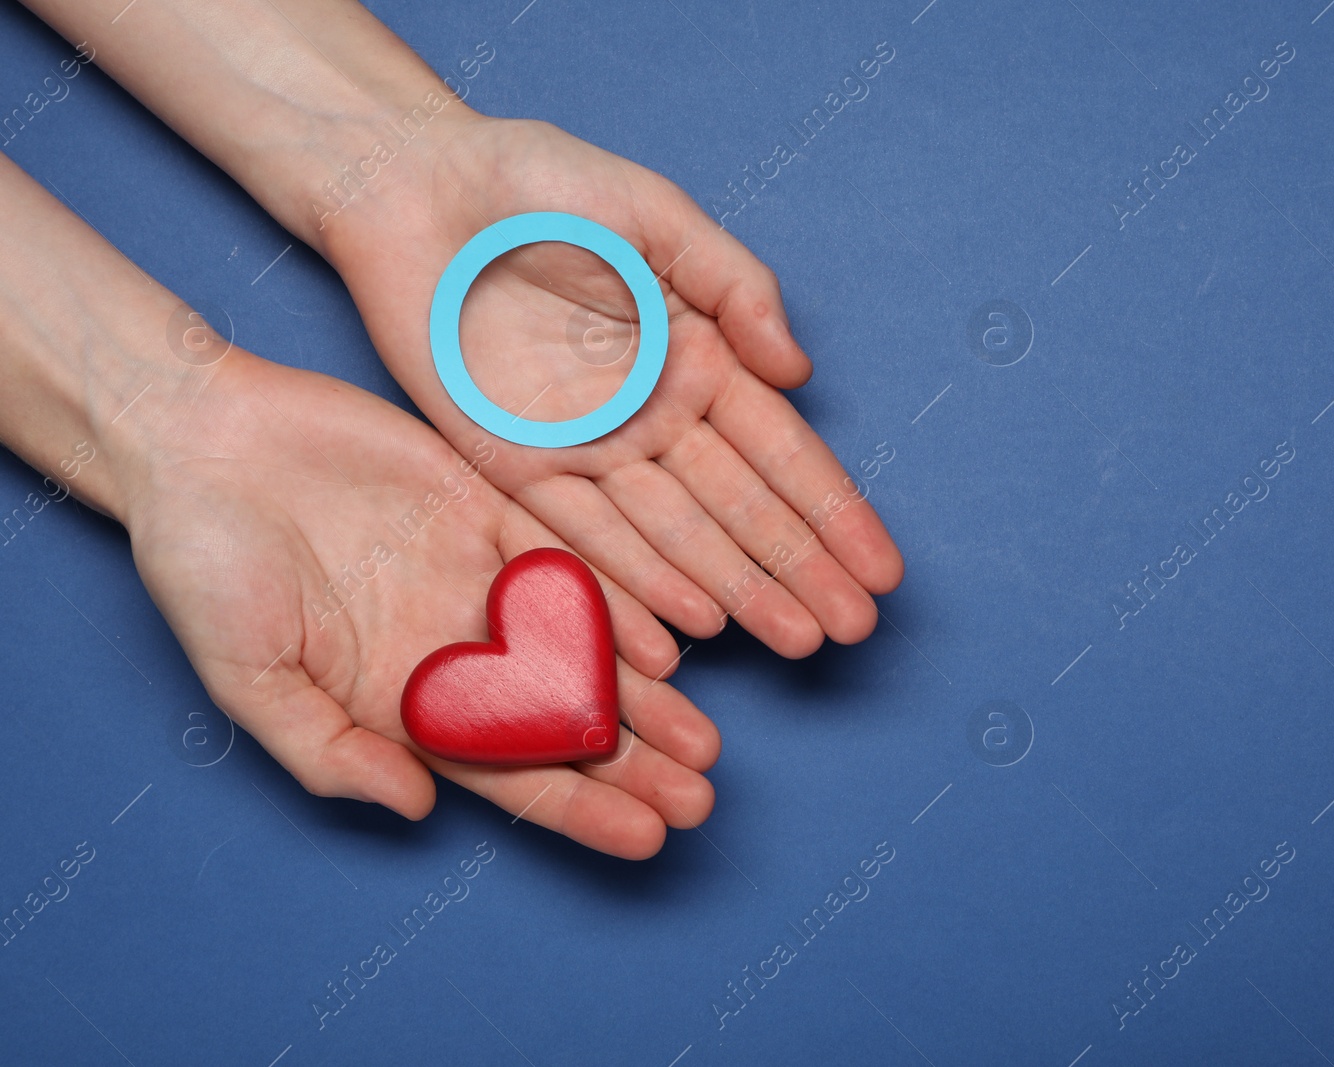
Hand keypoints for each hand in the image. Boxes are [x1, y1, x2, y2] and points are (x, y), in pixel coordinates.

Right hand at [124, 349, 716, 858]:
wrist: (200, 440)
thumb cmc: (205, 567)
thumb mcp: (247, 677)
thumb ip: (326, 749)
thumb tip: (418, 809)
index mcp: (400, 697)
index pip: (506, 770)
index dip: (577, 808)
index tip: (647, 839)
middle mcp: (452, 645)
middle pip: (561, 718)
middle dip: (634, 763)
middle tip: (702, 798)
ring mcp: (476, 578)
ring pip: (580, 647)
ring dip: (644, 695)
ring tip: (705, 741)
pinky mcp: (489, 507)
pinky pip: (567, 561)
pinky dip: (615, 598)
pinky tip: (667, 638)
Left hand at [323, 116, 904, 658]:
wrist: (418, 186)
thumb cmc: (542, 183)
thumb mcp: (660, 215)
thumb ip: (736, 287)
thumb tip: (799, 371)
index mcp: (698, 359)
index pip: (781, 452)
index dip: (834, 511)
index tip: (882, 569)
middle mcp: (653, 417)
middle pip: (742, 509)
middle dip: (801, 569)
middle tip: (856, 628)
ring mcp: (589, 449)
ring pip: (677, 537)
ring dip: (739, 591)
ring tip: (798, 641)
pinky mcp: (517, 466)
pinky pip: (584, 536)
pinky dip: (637, 582)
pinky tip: (694, 626)